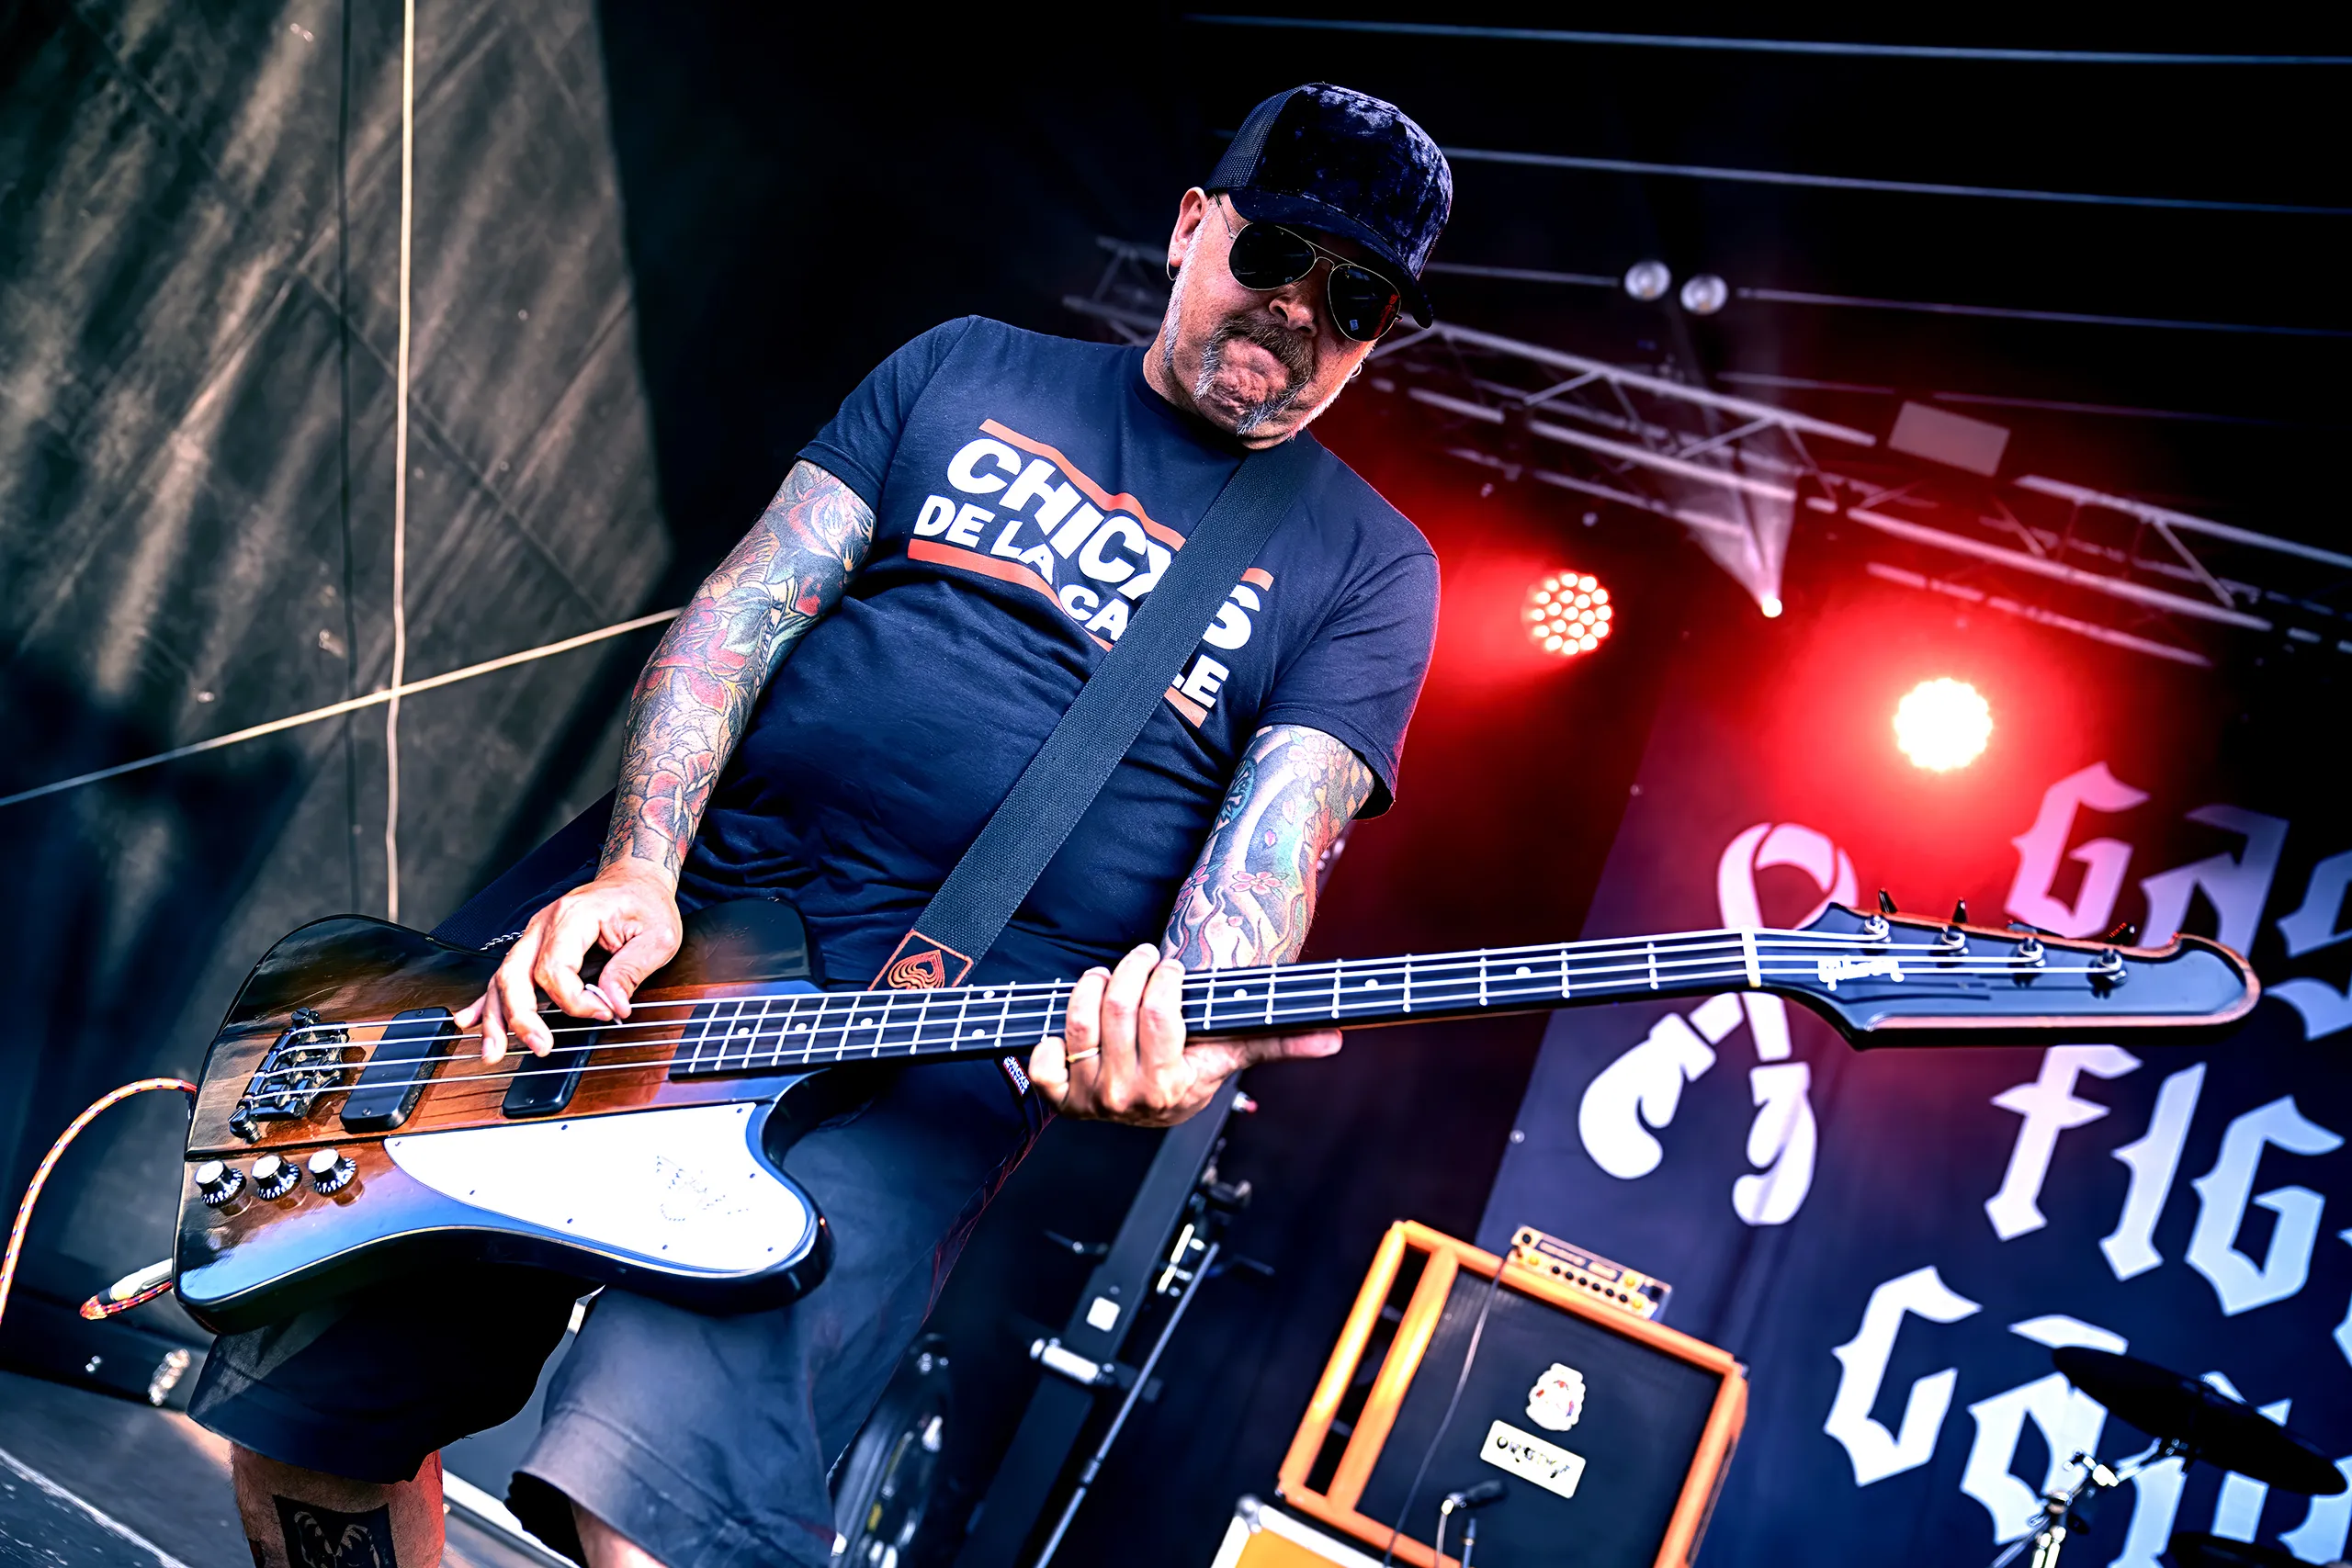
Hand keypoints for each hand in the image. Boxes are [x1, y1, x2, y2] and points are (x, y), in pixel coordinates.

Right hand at [453, 863, 682, 1061]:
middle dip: (521, 1016)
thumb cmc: (644, 903)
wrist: (633, 879)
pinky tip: (471, 1022)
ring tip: (493, 1051)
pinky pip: (505, 975)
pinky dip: (486, 1001)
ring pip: (503, 978)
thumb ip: (632, 970)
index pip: (555, 969)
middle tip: (538, 1046)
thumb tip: (612, 1003)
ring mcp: (534, 935)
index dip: (576, 1000)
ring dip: (496, 1018)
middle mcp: (545, 924)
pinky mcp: (534, 947)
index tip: (603, 1012)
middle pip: (516, 974)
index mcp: (573, 917)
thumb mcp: (657, 935)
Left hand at [1028, 944, 1340, 1126]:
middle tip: (1143, 960)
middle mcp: (1127, 1097)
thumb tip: (1333, 1040)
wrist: (1153, 1107)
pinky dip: (1050, 1033)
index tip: (1171, 969)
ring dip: (1092, 985)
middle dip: (1131, 970)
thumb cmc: (1190, 1070)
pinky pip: (1040, 1058)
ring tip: (1110, 979)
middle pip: (1118, 1009)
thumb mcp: (1231, 1053)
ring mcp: (1090, 1099)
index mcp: (1172, 1086)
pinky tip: (1075, 1024)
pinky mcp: (1058, 1097)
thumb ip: (1281, 1041)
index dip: (1163, 978)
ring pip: (1080, 1020)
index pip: (1159, 1014)